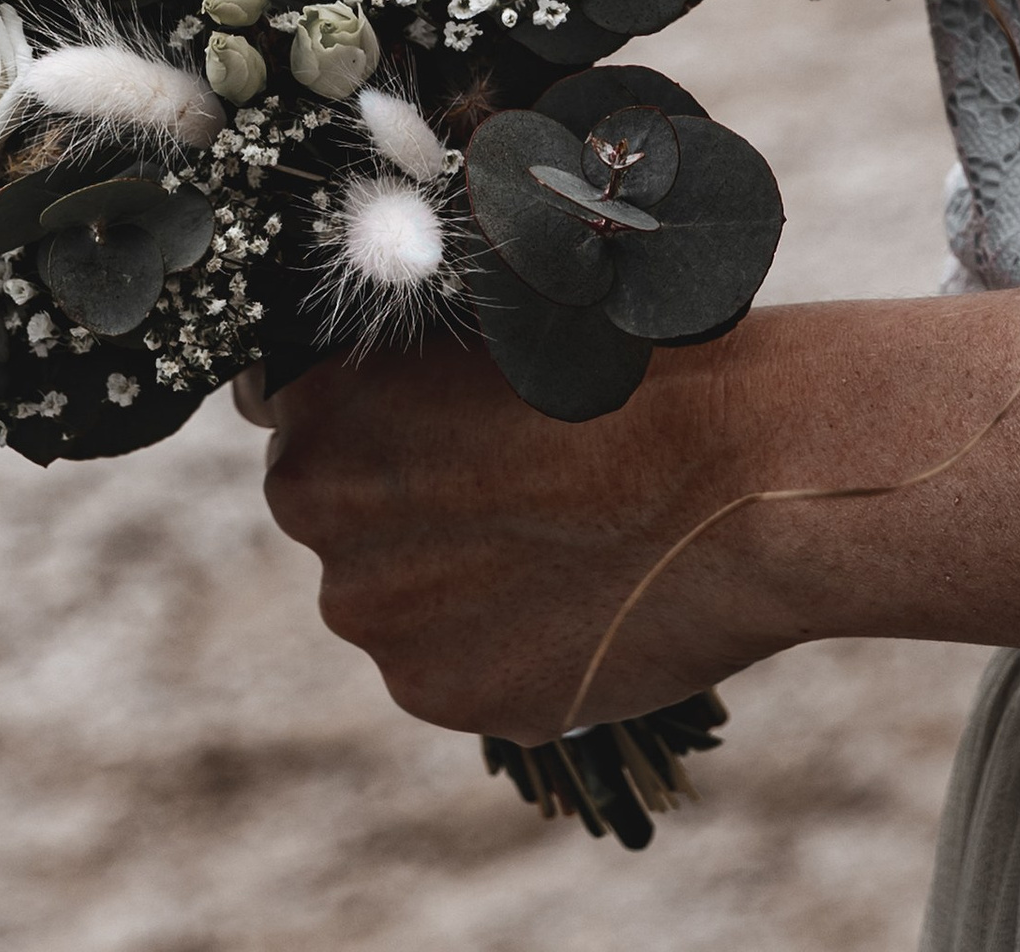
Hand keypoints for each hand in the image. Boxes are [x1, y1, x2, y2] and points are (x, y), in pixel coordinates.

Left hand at [243, 332, 788, 739]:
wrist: (733, 476)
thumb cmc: (623, 370)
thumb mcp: (489, 326)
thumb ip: (406, 364)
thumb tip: (374, 380)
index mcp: (320, 405)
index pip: (286, 409)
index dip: (356, 417)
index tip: (414, 426)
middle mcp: (320, 515)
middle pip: (336, 512)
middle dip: (399, 502)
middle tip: (502, 483)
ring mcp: (377, 615)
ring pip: (392, 596)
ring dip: (448, 578)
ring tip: (556, 539)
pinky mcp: (439, 694)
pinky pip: (447, 664)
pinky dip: (495, 642)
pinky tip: (570, 598)